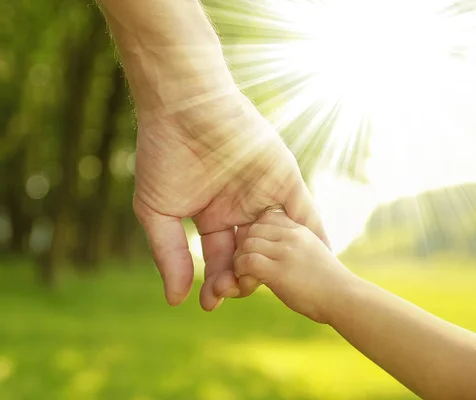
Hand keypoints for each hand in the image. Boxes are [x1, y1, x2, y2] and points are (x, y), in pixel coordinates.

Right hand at [133, 89, 330, 310]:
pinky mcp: (284, 178)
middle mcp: (240, 208)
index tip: (210, 304)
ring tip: (285, 290)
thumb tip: (175, 299)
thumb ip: (169, 254)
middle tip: (235, 293)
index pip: (220, 258)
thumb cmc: (164, 155)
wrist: (184, 109)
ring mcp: (263, 194)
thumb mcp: (158, 212)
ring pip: (278, 239)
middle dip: (244, 278)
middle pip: (250, 254)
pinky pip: (304, 213)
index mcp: (211, 216)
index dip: (216, 282)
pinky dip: (313, 236)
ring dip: (280, 264)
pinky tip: (318, 260)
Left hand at [234, 211, 352, 322]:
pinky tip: (249, 282)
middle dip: (244, 246)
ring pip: (247, 244)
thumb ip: (295, 248)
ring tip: (247, 275)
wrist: (346, 300)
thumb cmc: (330, 285)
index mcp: (300, 230)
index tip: (258, 251)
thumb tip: (275, 254)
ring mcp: (286, 252)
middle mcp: (292, 237)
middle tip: (248, 266)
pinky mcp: (279, 271)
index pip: (266, 217)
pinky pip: (247, 262)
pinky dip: (242, 272)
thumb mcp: (313, 254)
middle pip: (252, 229)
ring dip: (240, 261)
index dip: (256, 234)